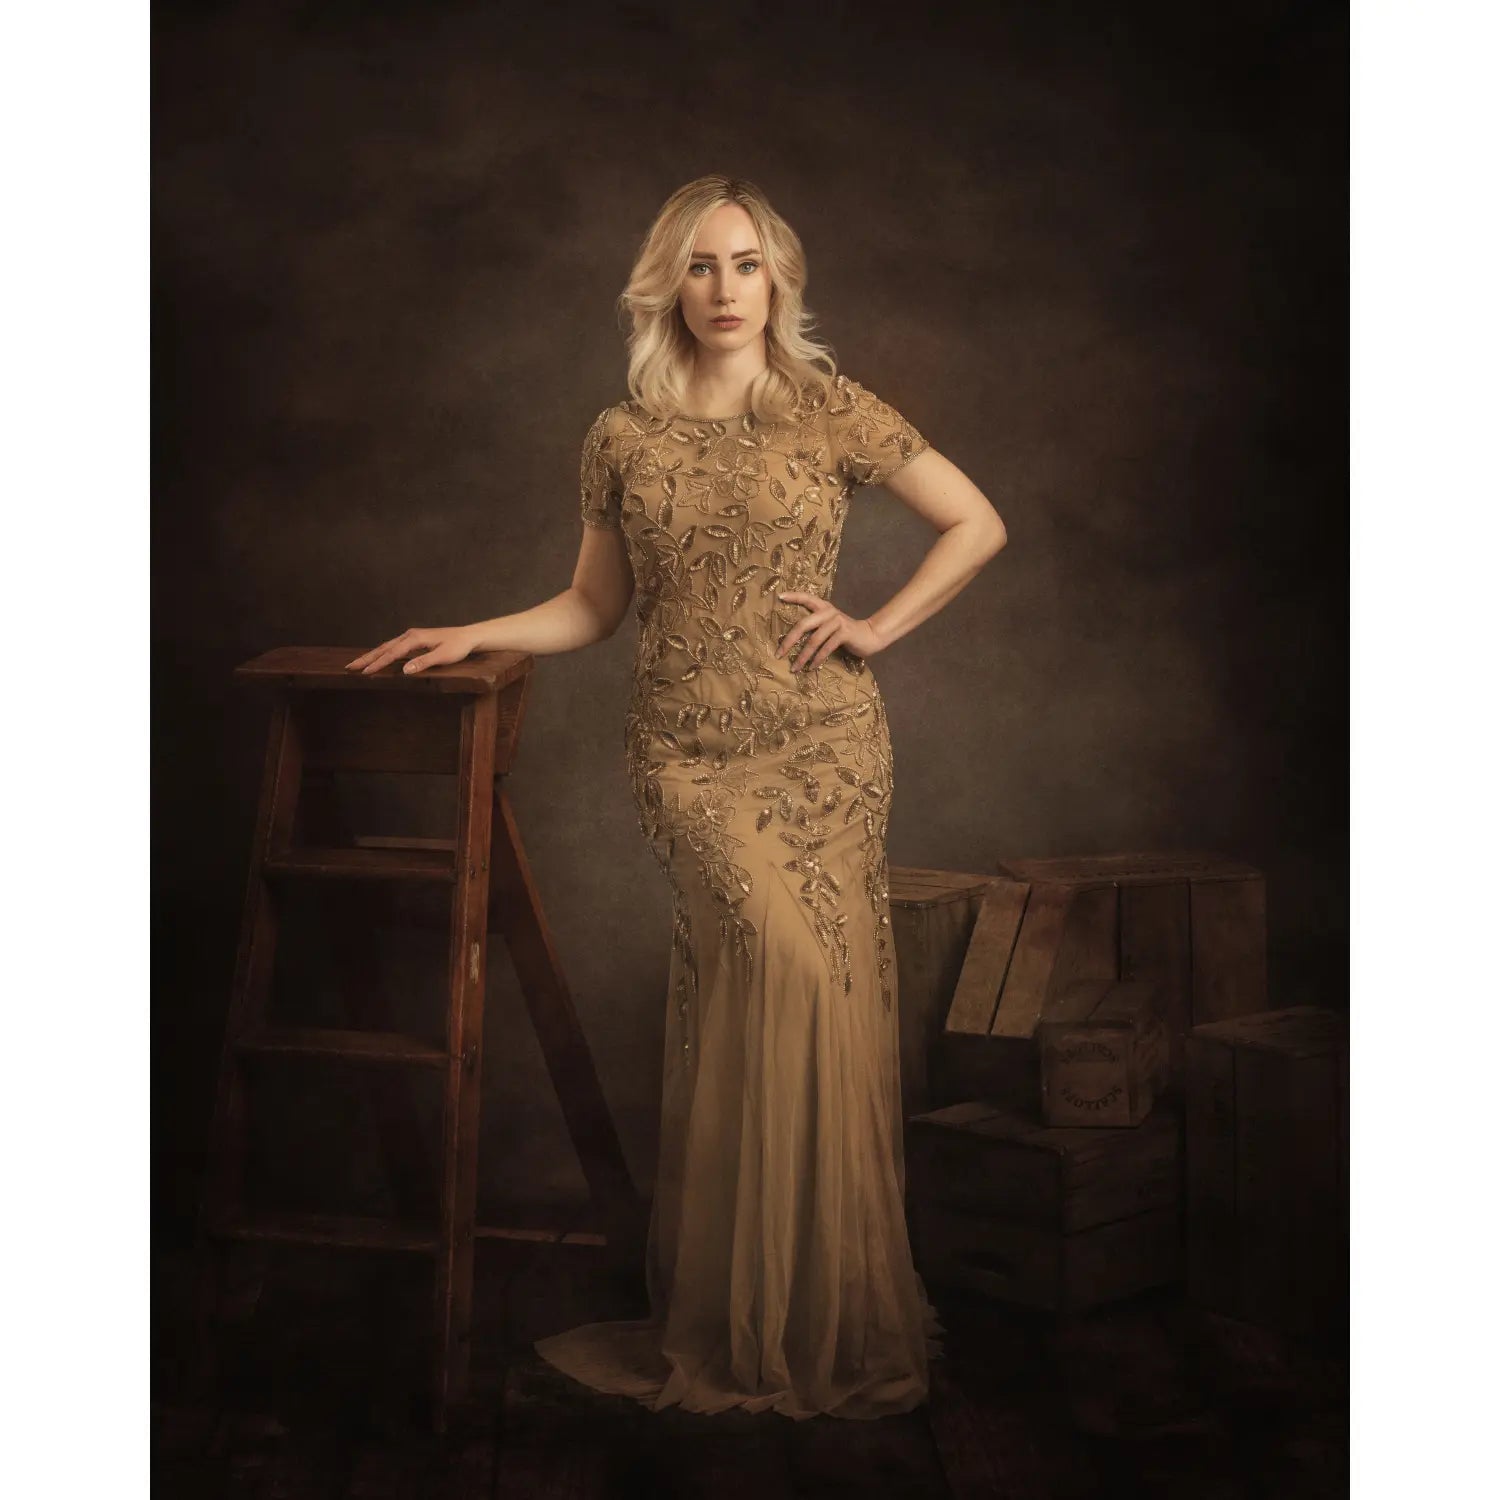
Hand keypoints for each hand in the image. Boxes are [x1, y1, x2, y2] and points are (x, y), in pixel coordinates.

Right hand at [344, 624, 481, 675]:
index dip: (378, 663)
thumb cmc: (457, 647)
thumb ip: (423, 663)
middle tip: (350, 667)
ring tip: (358, 664)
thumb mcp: (443, 657)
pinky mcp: (414, 640)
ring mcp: (411, 637)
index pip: (392, 653)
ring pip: (387, 647)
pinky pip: (393, 647)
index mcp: (414, 638)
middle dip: (367, 658)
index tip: (365, 672)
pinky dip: (382, 653)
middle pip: (384, 648)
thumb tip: (404, 670)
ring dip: (372, 655)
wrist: (468, 636)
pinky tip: (377, 658)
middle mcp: (410, 635)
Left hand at [775, 592, 884, 669]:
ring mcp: (837, 622)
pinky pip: (826, 648)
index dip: (794, 596)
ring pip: (814, 640)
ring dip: (802, 656)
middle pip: (803, 624)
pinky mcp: (844, 633)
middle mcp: (829, 612)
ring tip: (794, 668)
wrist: (870, 636)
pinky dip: (817, 660)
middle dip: (789, 641)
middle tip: (778, 654)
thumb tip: (792, 639)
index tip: (779, 597)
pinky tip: (811, 668)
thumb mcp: (829, 625)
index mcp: (824, 607)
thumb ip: (816, 626)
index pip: (807, 598)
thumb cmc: (846, 633)